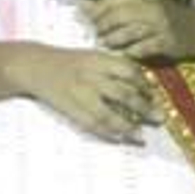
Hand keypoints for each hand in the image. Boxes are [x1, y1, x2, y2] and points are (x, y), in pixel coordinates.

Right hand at [8, 43, 162, 143]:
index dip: (145, 85)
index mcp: (98, 59)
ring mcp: (80, 94)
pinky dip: (107, 133)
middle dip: (144, 108)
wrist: (35, 65)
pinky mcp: (71, 108)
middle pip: (124, 94)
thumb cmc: (68, 60)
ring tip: (140, 135)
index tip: (154, 95)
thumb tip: (140, 84)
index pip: (129, 71)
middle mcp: (91, 76)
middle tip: (159, 118)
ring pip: (109, 114)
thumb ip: (113, 67)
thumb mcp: (92, 56)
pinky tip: (119, 138)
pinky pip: (92, 124)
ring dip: (128, 126)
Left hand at [83, 0, 194, 61]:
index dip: (99, 7)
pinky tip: (124, 54)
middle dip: (104, 24)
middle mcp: (152, 7)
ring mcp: (161, 24)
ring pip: (132, 30)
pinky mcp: (168, 41)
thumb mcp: (143, 5)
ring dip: (115, 39)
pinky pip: (145, 47)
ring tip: (106, 45)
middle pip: (121, 13)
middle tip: (95, 34)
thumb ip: (116, 6)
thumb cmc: (165, 17)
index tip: (86, 18)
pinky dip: (132, 51)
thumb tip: (83, 6)